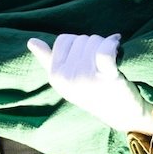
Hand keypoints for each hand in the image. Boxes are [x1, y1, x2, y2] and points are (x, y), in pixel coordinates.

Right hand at [27, 34, 152, 134]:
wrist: (121, 114)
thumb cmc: (93, 92)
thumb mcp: (66, 80)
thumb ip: (48, 60)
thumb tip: (31, 42)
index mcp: (55, 76)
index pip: (63, 40)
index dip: (77, 44)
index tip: (85, 58)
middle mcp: (67, 77)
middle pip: (80, 39)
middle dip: (92, 45)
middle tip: (99, 63)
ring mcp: (86, 78)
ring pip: (94, 41)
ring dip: (105, 44)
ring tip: (109, 61)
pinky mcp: (106, 77)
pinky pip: (105, 50)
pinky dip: (113, 43)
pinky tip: (117, 43)